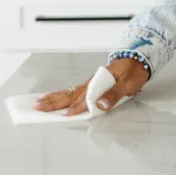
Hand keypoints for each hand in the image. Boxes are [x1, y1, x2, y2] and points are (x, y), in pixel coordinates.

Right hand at [33, 59, 148, 115]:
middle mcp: (92, 83)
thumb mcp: (128, 83)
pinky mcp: (92, 84)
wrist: (138, 59)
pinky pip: (74, 90)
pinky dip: (63, 95)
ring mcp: (90, 83)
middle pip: (70, 94)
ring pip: (69, 92)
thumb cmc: (133, 71)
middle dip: (54, 102)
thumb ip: (114, 94)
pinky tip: (57, 98)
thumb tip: (100, 105)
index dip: (76, 108)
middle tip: (37, 107)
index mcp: (99, 83)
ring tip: (39, 102)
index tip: (64, 115)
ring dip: (54, 98)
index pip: (85, 98)